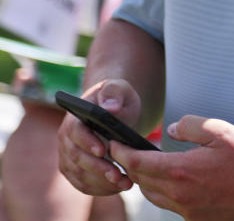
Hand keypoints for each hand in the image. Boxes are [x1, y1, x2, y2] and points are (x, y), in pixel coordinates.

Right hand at [57, 79, 141, 195]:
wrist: (112, 107)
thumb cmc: (115, 97)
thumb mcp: (119, 88)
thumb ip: (114, 93)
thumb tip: (110, 107)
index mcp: (75, 117)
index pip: (76, 131)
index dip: (88, 142)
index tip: (103, 151)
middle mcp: (66, 138)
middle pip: (76, 157)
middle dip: (98, 168)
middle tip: (118, 176)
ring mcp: (68, 155)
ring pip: (78, 174)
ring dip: (100, 182)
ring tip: (124, 184)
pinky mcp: (74, 168)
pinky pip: (82, 183)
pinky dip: (98, 188)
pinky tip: (117, 188)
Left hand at [111, 115, 233, 220]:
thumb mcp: (220, 130)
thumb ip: (190, 126)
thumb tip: (169, 131)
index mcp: (181, 170)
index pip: (136, 163)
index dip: (121, 152)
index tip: (114, 143)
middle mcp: (178, 194)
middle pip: (140, 181)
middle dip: (130, 165)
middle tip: (127, 151)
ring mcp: (186, 210)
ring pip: (152, 196)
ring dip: (145, 181)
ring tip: (148, 167)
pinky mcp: (195, 219)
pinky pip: (169, 207)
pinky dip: (163, 194)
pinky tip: (174, 183)